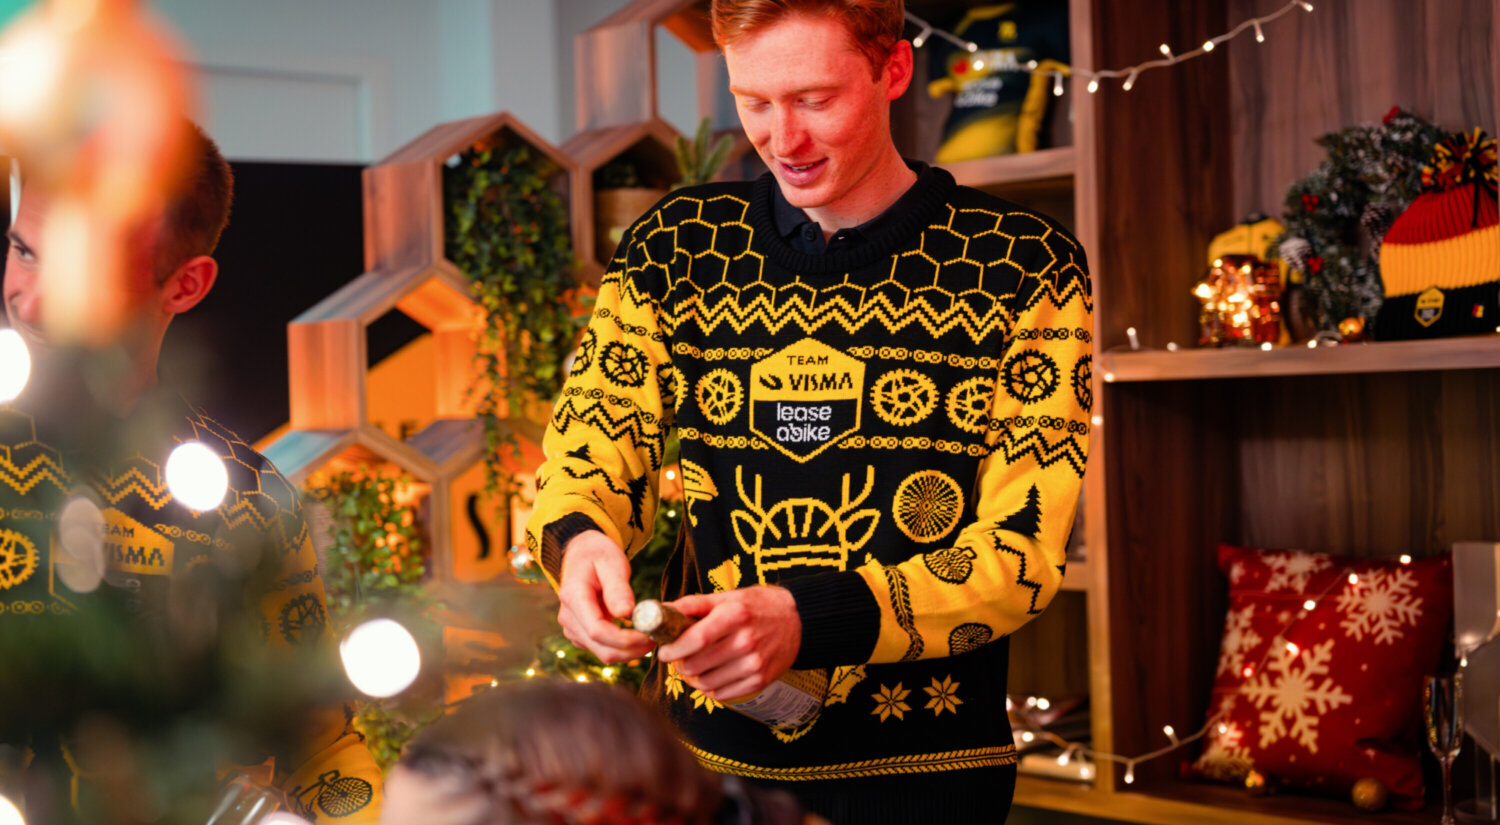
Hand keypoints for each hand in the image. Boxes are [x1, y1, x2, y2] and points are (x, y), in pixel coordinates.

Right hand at [556, 531, 653, 662]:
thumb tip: (626, 613)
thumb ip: (618, 588)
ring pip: (604, 654)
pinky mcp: (580, 635)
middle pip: (602, 649)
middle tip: (659, 637)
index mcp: (574, 597)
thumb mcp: (611, 562)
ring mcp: (572, 628)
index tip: (650, 634)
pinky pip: (603, 649)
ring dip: (630, 651)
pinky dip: (624, 648)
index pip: (598, 630)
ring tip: (652, 635)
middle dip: (633, 650)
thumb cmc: (598, 554)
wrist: (582, 554)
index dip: (625, 639)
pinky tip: (638, 634)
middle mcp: (569, 618)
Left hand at [657, 586, 800, 700]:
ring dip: (694, 677)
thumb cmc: (758, 606)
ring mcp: (754, 664)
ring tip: (696, 666)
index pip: (696, 639)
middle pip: (697, 665)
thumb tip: (662, 611)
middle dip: (681, 663)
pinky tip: (713, 674)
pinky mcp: (760, 680)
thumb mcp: (728, 597)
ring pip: (706, 683)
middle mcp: (746, 641)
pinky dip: (711, 687)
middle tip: (680, 657)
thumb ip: (694, 604)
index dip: (674, 649)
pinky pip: (722, 694)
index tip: (664, 652)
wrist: (799, 620)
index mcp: (735, 615)